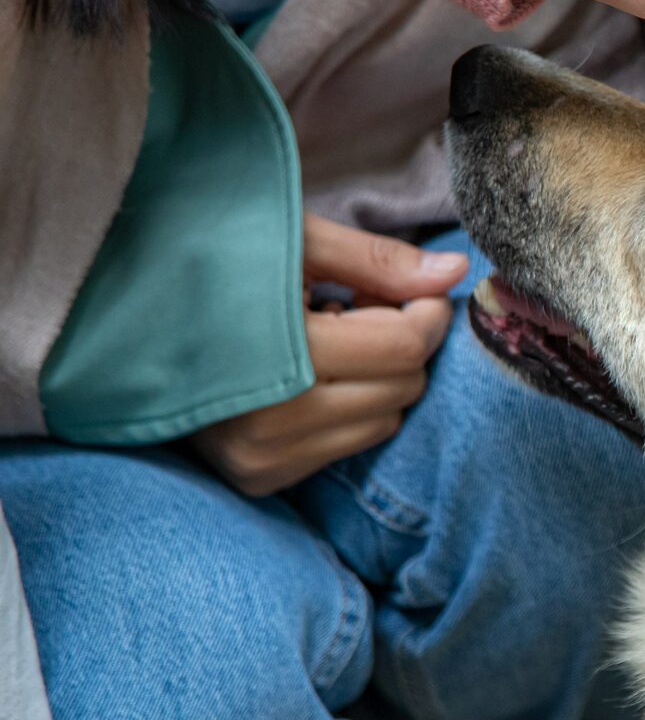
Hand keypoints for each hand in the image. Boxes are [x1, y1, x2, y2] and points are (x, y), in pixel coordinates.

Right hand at [190, 215, 465, 495]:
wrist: (112, 319)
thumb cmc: (209, 263)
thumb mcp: (291, 242)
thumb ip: (378, 261)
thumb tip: (456, 272)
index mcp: (278, 351)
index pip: (403, 347)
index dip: (423, 311)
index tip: (400, 289)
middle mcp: (271, 418)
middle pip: (403, 385)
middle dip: (398, 341)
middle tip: (352, 307)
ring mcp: (262, 456)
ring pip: (385, 420)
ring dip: (376, 378)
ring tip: (323, 340)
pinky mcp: (259, 477)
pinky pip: (349, 445)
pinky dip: (348, 408)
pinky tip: (305, 376)